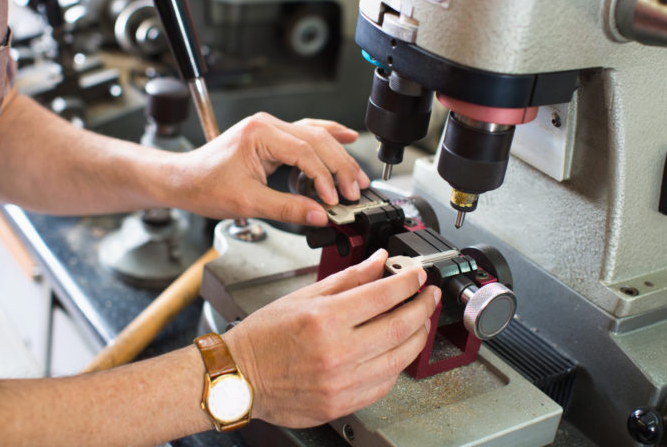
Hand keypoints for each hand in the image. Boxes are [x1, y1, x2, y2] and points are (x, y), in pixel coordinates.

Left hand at [174, 112, 369, 225]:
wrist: (181, 180)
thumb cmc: (203, 186)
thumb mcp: (247, 202)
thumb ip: (287, 209)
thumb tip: (318, 215)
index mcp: (260, 134)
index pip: (305, 152)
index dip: (324, 177)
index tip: (333, 199)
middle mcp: (266, 125)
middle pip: (316, 140)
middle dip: (339, 166)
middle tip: (355, 189)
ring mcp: (268, 128)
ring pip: (314, 136)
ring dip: (337, 155)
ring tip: (356, 175)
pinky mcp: (269, 136)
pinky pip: (304, 134)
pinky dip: (325, 140)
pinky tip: (344, 138)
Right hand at [224, 249, 440, 427]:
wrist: (239, 376)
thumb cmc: (264, 336)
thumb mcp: (304, 296)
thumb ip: (348, 279)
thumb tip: (378, 262)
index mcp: (325, 319)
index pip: (383, 295)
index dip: (408, 282)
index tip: (418, 276)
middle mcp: (336, 352)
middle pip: (400, 326)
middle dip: (422, 307)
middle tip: (428, 296)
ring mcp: (341, 382)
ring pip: (399, 358)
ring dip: (417, 336)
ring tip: (419, 321)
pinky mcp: (342, 404)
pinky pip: (384, 384)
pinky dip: (397, 364)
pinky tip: (396, 351)